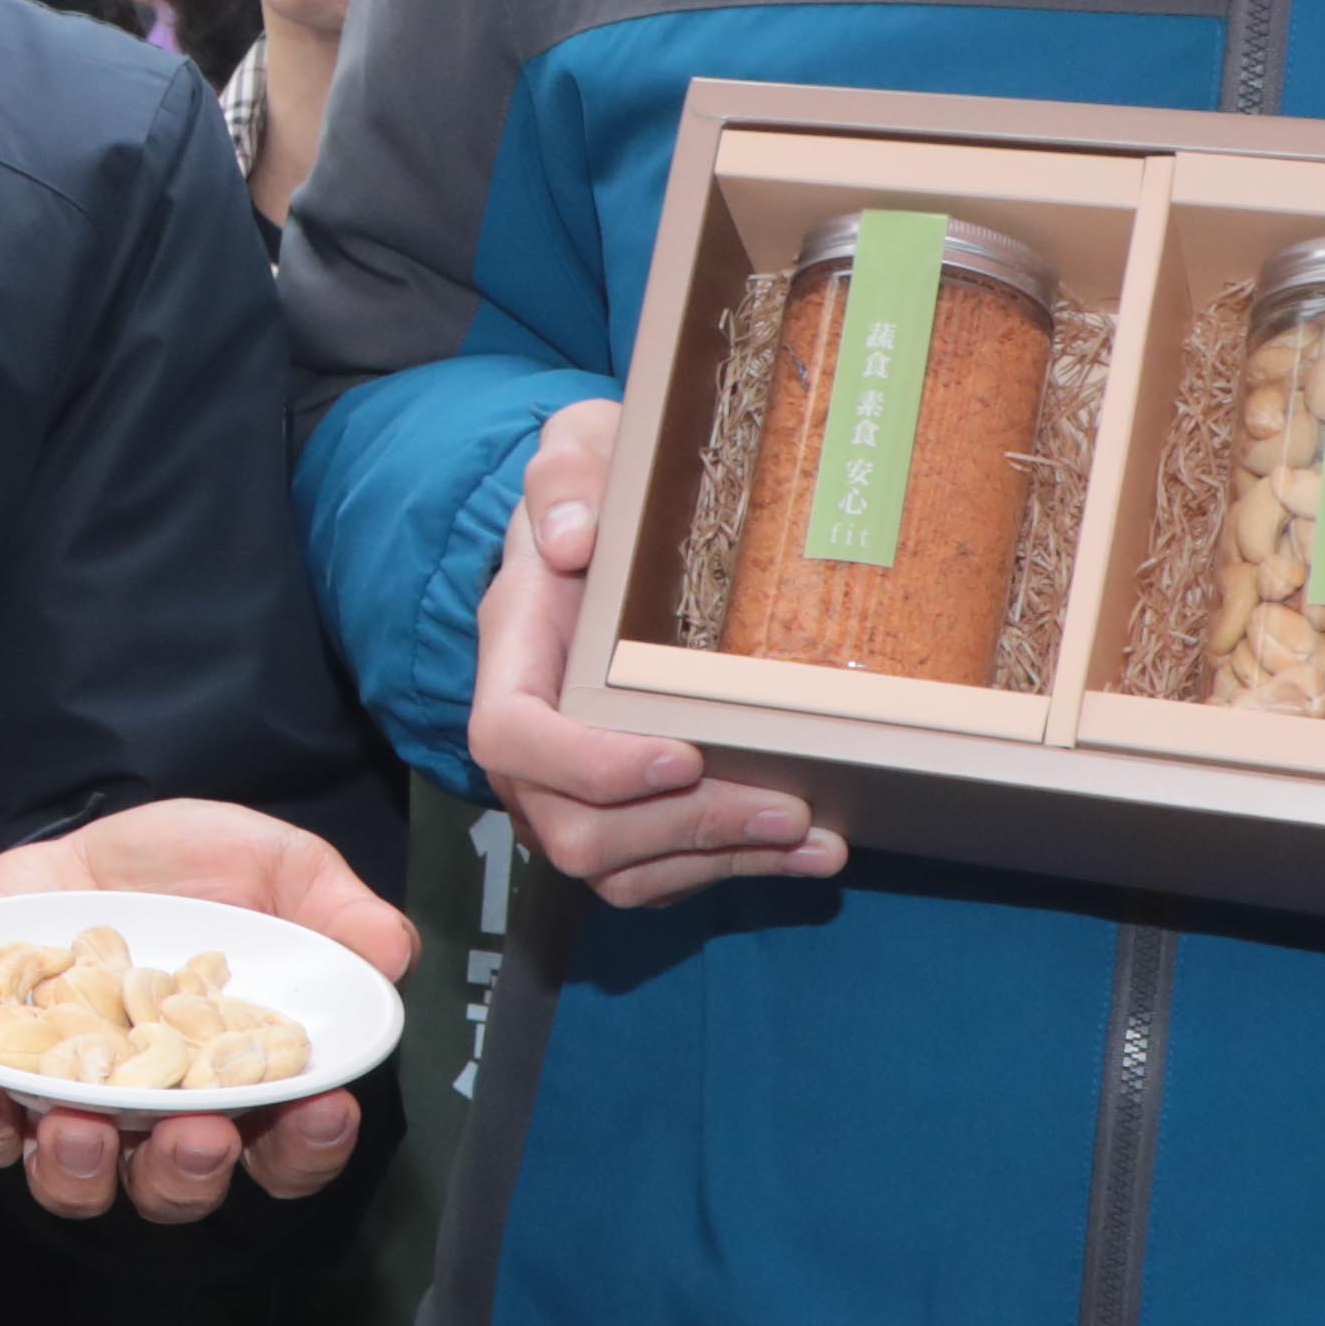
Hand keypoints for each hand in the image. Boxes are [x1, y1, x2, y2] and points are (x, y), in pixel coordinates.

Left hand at [0, 799, 406, 1222]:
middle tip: (197, 1134)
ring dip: (79, 1168)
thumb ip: (331, 910)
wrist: (84, 843)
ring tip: (79, 1125)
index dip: (308, 1146)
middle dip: (189, 1172)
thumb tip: (391, 951)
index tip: (326, 1109)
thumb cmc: (192, 871)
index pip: (286, 1152)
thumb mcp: (273, 868)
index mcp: (241, 1088)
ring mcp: (74, 1109)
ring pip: (76, 1182)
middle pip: (178, 1188)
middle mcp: (159, 1120)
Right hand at [467, 398, 846, 906]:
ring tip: (813, 836)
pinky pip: (659, 874)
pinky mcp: (621, 813)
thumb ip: (565, 479)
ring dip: (719, 861)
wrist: (611, 529)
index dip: (587, 766)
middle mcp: (530, 742)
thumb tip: (571, 539)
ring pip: (617, 868)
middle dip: (684, 828)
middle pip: (570, 827)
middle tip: (785, 804)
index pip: (511, 739)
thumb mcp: (578, 451)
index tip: (680, 756)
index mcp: (511, 657)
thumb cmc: (598, 493)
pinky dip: (733, 869)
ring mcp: (568, 787)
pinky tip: (810, 848)